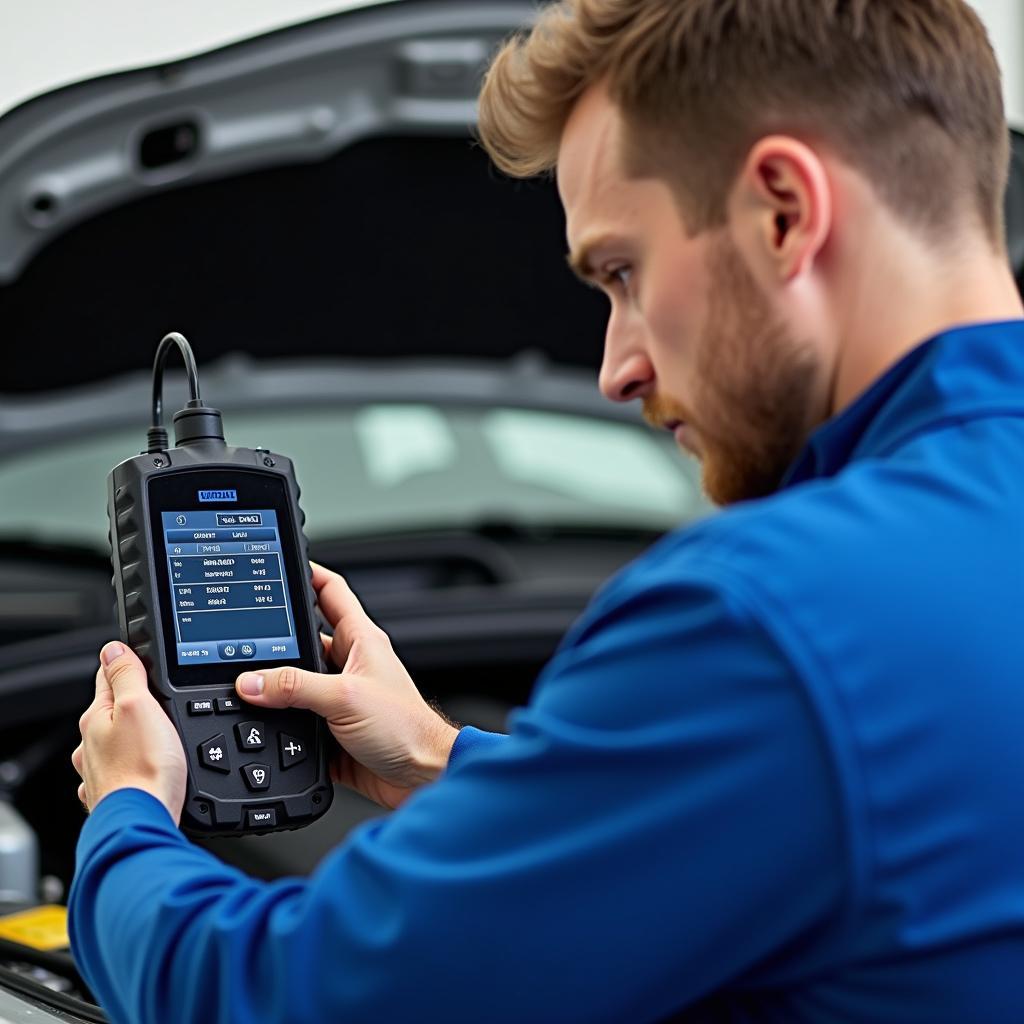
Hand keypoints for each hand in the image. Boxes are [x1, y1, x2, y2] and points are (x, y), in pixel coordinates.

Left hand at [72, 643, 186, 823]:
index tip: (142, 659)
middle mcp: (91, 744)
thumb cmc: (144, 769)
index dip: (129, 664)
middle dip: (135, 702)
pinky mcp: (115, 793)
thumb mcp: (140, 705)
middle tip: (162, 698)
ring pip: (117, 742)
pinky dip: (135, 764)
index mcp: (96, 717)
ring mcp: (101, 771)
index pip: (108, 676)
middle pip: (113, 710)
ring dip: (134, 735)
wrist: (144, 821)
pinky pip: (124, 769)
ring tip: (159, 734)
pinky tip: (150, 766)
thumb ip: (127, 674)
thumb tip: (113, 648)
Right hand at [235, 563, 458, 808]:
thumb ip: (296, 687)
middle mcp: (350, 664)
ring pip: (294, 682)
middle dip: (272, 639)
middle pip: (302, 639)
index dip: (306, 572)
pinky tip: (262, 728)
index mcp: (361, 640)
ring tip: (243, 686)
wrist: (422, 778)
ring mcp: (339, 697)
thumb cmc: (406, 729)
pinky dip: (278, 725)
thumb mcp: (345, 698)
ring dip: (273, 688)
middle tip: (239, 638)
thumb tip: (252, 680)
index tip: (277, 564)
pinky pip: (295, 720)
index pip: (330, 591)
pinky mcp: (331, 730)